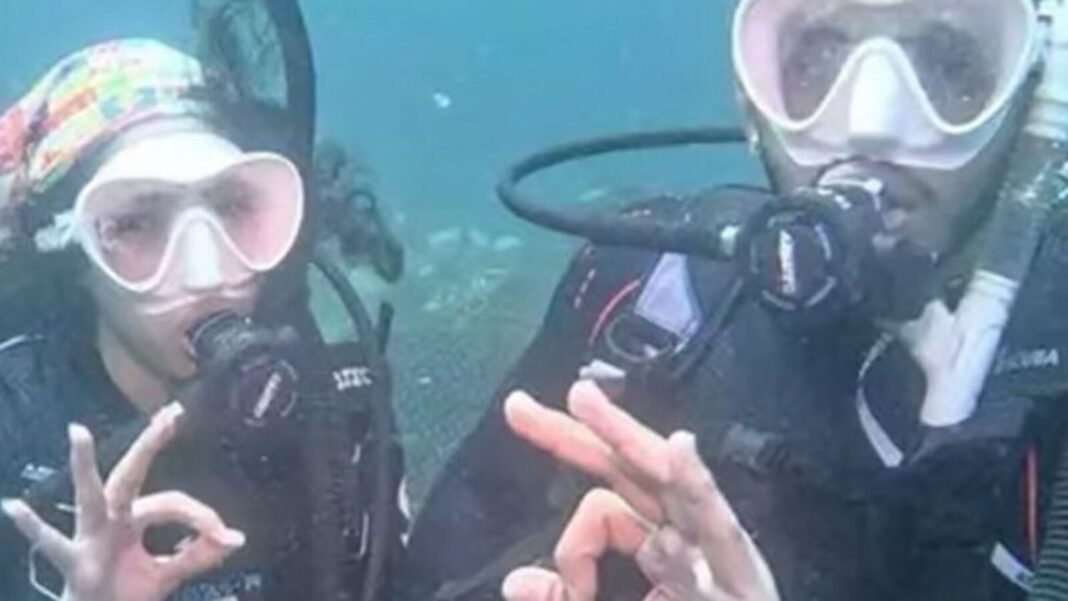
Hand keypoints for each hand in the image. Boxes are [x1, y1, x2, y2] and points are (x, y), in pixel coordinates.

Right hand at [1, 403, 244, 600]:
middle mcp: (112, 518)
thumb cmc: (127, 591)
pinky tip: (13, 507)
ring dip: (85, 464)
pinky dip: (32, 527)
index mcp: (136, 518)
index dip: (202, 517)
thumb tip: (237, 540)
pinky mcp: (73, 561)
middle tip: (171, 413)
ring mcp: (90, 536)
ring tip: (78, 432)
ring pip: (91, 495)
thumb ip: (199, 555)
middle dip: (150, 444)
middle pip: (133, 474)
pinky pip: (52, 543)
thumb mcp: (168, 572)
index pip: (174, 503)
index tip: (228, 537)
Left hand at [500, 381, 777, 600]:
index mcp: (661, 546)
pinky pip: (717, 523)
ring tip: (581, 400)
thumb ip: (567, 599)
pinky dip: (697, 483)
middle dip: (577, 433)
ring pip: (666, 477)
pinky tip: (679, 448)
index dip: (572, 543)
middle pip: (629, 469)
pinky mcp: (741, 573)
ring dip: (623, 435)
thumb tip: (515, 581)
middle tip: (517, 407)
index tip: (539, 588)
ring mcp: (715, 551)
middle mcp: (688, 537)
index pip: (605, 505)